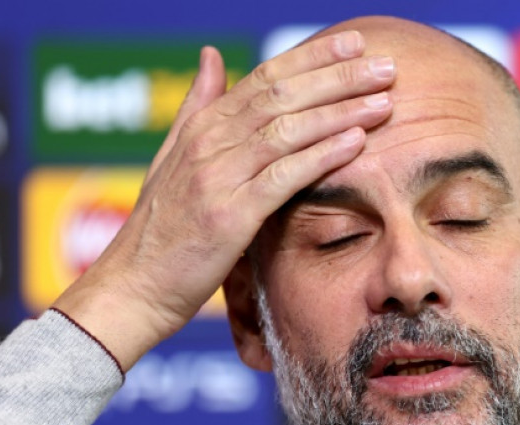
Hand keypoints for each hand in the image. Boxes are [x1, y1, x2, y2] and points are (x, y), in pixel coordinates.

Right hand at [53, 31, 394, 369]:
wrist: (133, 287)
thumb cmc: (161, 229)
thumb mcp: (173, 157)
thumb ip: (198, 105)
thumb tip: (211, 55)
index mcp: (201, 126)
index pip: (265, 77)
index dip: (313, 58)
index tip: (355, 44)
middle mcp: (208, 142)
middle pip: (283, 96)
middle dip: (338, 77)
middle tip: (385, 66)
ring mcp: (217, 177)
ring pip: (287, 130)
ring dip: (340, 112)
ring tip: (385, 100)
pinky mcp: (229, 215)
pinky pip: (283, 177)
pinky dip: (321, 156)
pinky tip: (357, 142)